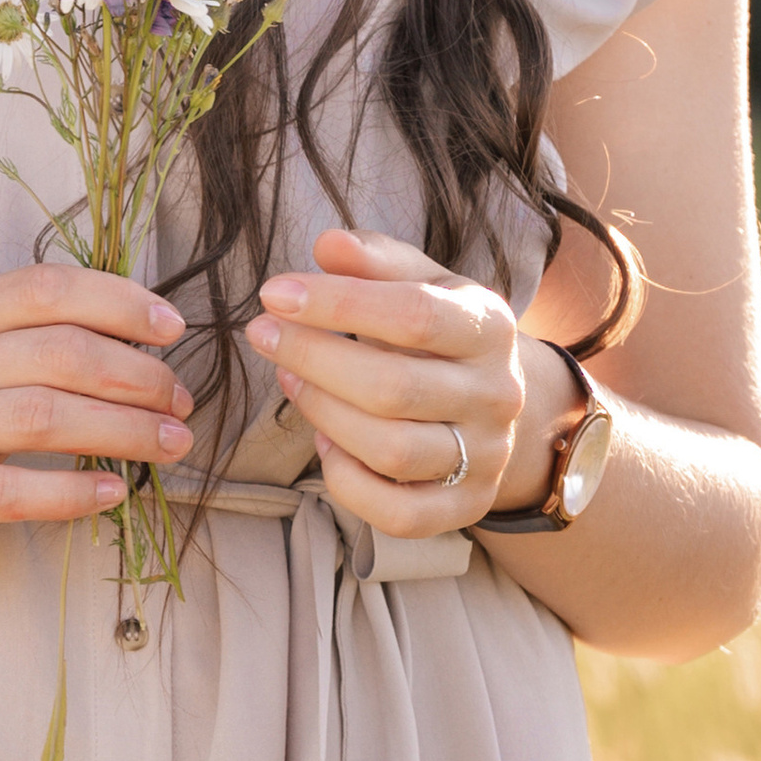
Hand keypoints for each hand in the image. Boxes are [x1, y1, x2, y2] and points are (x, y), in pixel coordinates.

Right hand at [0, 265, 193, 577]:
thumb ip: (22, 336)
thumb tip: (131, 338)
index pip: (44, 288)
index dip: (116, 301)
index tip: (170, 327)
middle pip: (56, 352)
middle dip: (135, 374)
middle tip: (180, 401)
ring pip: (41, 416)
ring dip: (121, 429)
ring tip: (169, 445)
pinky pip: (8, 490)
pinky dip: (70, 492)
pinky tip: (112, 494)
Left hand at [246, 226, 562, 539]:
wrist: (493, 396)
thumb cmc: (438, 332)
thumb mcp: (420, 281)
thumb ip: (375, 261)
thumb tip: (327, 246)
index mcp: (489, 327)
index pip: (414, 315)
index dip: (337, 304)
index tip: (274, 293)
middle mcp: (497, 395)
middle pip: (394, 388)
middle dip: (313, 358)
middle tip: (263, 333)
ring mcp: (485, 457)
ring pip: (391, 451)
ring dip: (323, 413)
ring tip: (289, 379)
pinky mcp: (464, 507)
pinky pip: (398, 514)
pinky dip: (348, 481)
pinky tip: (324, 440)